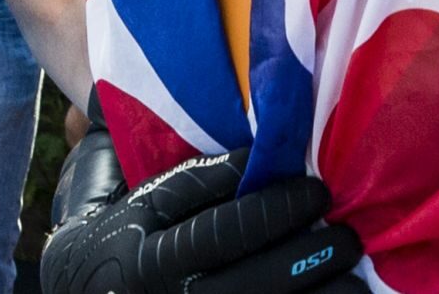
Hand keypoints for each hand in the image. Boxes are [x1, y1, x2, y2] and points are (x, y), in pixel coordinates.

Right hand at [38, 142, 363, 293]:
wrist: (85, 293)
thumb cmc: (122, 237)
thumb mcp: (143, 201)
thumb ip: (197, 179)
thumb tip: (259, 157)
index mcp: (150, 258)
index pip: (223, 232)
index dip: (276, 210)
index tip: (317, 192)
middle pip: (253, 284)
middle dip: (308, 258)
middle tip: (347, 237)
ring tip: (352, 277)